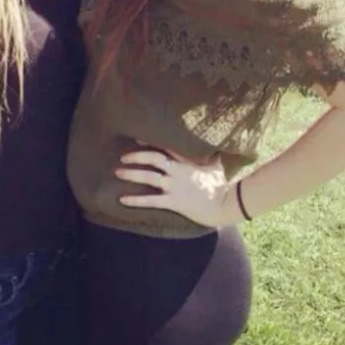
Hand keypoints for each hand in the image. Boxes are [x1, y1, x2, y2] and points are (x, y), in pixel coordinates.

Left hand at [115, 146, 242, 228]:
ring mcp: (175, 186)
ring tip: (118, 172)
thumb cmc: (221, 184)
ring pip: (149, 177)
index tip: (136, 139)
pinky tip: (122, 199)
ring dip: (132, 174)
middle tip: (122, 157)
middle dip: (136, 156)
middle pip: (153, 158)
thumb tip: (211, 143)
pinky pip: (151, 200)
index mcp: (188, 160)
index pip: (166, 147)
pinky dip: (135, 200)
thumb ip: (208, 153)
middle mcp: (178, 171)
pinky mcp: (174, 202)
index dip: (150, 142)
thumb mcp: (215, 164)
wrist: (226, 204)